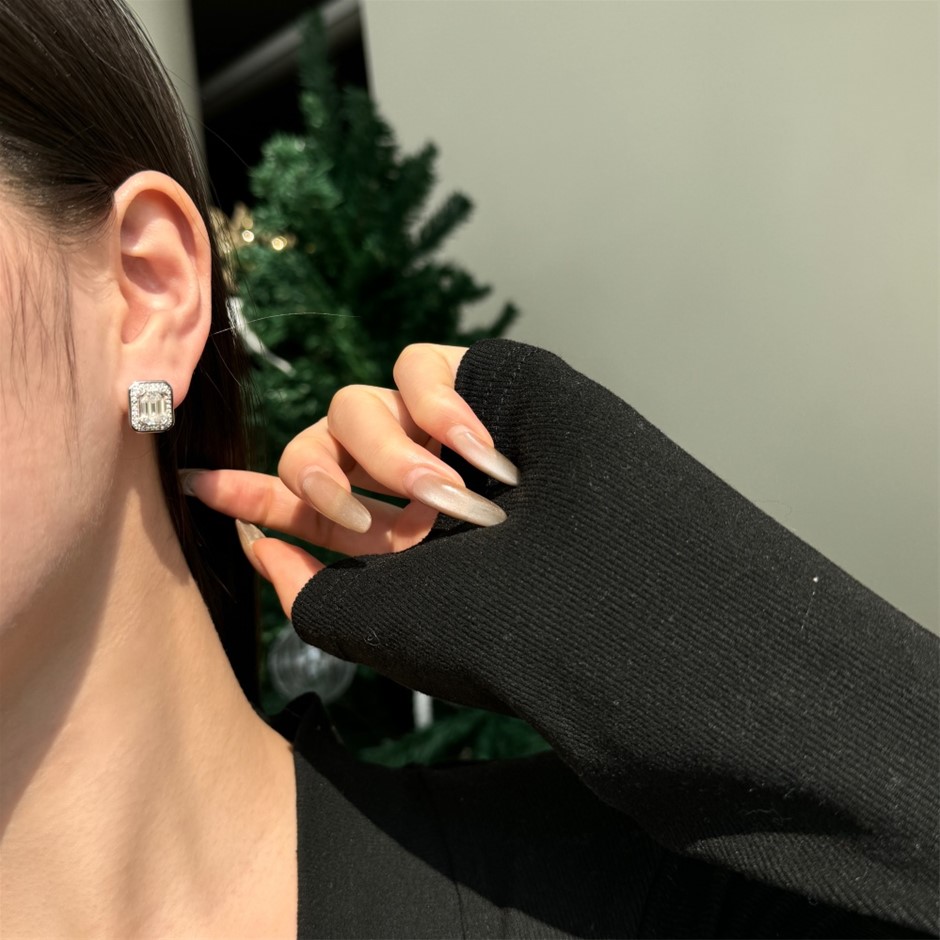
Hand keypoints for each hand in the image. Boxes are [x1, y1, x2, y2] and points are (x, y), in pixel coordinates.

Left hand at [180, 343, 518, 616]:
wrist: (592, 579)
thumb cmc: (489, 616)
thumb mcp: (380, 623)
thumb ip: (304, 590)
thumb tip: (256, 545)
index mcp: (386, 543)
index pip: (302, 510)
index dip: (248, 495)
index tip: (197, 487)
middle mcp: (406, 486)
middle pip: (313, 446)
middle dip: (318, 481)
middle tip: (369, 525)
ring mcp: (440, 434)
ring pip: (353, 405)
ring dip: (384, 455)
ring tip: (444, 496)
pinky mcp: (477, 383)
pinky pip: (414, 364)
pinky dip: (435, 406)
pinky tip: (480, 452)